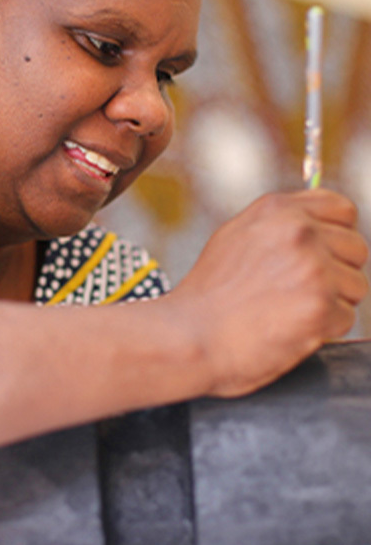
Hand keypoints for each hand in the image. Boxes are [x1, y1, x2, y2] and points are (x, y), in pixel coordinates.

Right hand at [168, 188, 368, 397]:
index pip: (343, 209)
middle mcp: (299, 232)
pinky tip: (290, 328)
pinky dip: (324, 330)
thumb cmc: (208, 294)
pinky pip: (346, 318)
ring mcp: (313, 268)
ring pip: (356, 285)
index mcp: (279, 210)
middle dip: (337, 271)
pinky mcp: (321, 306)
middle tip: (300, 291)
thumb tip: (314, 223)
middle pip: (356, 248)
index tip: (323, 254)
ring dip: (332, 302)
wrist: (190, 335)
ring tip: (290, 310)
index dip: (336, 234)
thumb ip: (279, 225)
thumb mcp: (237, 235)